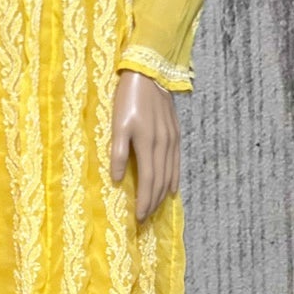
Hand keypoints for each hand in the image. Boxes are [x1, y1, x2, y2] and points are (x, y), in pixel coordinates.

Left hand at [110, 70, 179, 222]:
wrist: (149, 74)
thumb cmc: (128, 99)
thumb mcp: (118, 125)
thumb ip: (118, 153)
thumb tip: (116, 179)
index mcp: (147, 145)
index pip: (148, 181)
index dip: (144, 200)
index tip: (139, 217)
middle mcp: (163, 145)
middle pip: (160, 181)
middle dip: (153, 202)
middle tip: (145, 219)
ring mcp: (172, 140)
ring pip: (170, 174)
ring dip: (162, 193)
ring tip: (156, 208)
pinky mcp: (176, 134)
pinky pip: (177, 162)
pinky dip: (174, 178)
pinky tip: (172, 188)